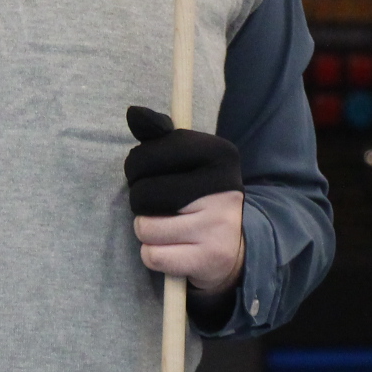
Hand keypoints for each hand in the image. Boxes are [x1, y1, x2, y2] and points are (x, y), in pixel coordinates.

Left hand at [125, 106, 245, 294]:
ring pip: (144, 228)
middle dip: (140, 203)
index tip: (151, 175)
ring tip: (168, 227)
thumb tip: (133, 113)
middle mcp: (223, 187)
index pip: (146, 156)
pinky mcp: (209, 258)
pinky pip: (152, 255)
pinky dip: (154, 255)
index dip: (136, 169)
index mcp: (219, 154)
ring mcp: (218, 225)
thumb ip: (159, 137)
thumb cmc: (200, 195)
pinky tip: (174, 248)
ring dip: (147, 230)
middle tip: (159, 207)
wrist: (237, 245)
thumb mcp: (188, 160)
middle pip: (142, 194)